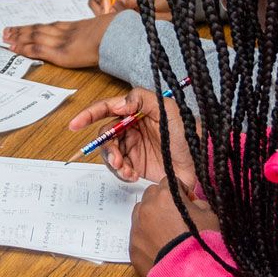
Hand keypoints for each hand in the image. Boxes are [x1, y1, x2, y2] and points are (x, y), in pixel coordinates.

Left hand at [4, 13, 112, 67]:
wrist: (120, 37)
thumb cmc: (119, 34)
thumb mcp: (109, 30)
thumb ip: (101, 34)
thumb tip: (104, 38)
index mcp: (77, 27)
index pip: (51, 26)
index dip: (36, 28)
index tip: (25, 27)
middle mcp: (67, 32)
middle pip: (40, 30)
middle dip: (23, 31)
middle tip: (7, 31)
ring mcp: (64, 42)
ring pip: (36, 37)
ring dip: (20, 38)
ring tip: (6, 38)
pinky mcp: (62, 53)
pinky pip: (40, 49)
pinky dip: (27, 48)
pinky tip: (17, 48)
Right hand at [69, 86, 195, 187]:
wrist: (202, 165)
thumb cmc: (189, 134)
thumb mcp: (169, 110)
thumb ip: (143, 100)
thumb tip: (117, 105)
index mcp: (137, 111)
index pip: (108, 108)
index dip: (89, 114)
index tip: (75, 124)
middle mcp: (132, 128)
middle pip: (105, 134)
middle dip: (106, 147)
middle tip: (117, 159)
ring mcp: (133, 147)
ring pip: (110, 153)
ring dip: (113, 162)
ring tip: (126, 170)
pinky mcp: (136, 166)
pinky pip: (119, 169)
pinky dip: (122, 173)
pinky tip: (133, 175)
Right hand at [87, 0, 167, 18]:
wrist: (174, 5)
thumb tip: (113, 8)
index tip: (110, 10)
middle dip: (103, 9)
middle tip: (115, 17)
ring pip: (98, 10)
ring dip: (108, 17)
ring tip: (124, 18)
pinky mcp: (118, 11)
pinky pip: (107, 18)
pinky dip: (112, 22)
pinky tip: (124, 22)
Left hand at [129, 181, 217, 276]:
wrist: (191, 276)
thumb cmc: (203, 245)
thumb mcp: (211, 216)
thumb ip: (199, 203)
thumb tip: (193, 203)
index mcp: (165, 195)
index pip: (169, 182)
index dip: (181, 192)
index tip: (188, 203)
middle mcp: (147, 208)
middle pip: (151, 196)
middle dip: (163, 203)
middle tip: (177, 218)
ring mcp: (137, 228)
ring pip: (141, 214)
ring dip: (151, 219)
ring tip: (167, 234)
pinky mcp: (132, 247)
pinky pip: (138, 236)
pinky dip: (146, 239)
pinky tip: (161, 248)